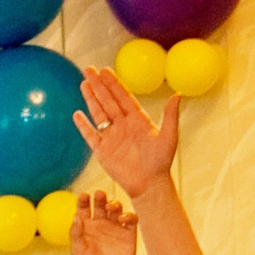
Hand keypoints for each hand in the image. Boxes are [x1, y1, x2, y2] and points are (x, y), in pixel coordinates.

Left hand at [70, 190, 137, 254]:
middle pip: (101, 204)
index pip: (84, 208)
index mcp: (86, 228)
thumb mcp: (79, 251)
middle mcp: (101, 225)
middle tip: (99, 194)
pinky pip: (131, 219)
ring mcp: (115, 228)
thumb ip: (76, 234)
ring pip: (116, 208)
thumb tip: (76, 216)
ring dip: (114, 204)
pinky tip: (123, 218)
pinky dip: (129, 215)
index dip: (83, 200)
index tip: (83, 196)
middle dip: (100, 197)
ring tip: (111, 207)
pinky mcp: (129, 234)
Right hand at [74, 71, 178, 198]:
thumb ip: (170, 115)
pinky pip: (90, 136)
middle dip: (98, 85)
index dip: (114, 83)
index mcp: (137, 119)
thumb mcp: (169, 136)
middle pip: (107, 101)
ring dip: (90, 99)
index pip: (123, 96)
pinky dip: (83, 126)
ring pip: (98, 114)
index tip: (105, 70)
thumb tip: (178, 94)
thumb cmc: (161, 162)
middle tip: (88, 69)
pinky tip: (77, 114)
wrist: (149, 185)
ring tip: (83, 83)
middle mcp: (123, 125)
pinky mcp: (102, 152)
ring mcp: (111, 138)